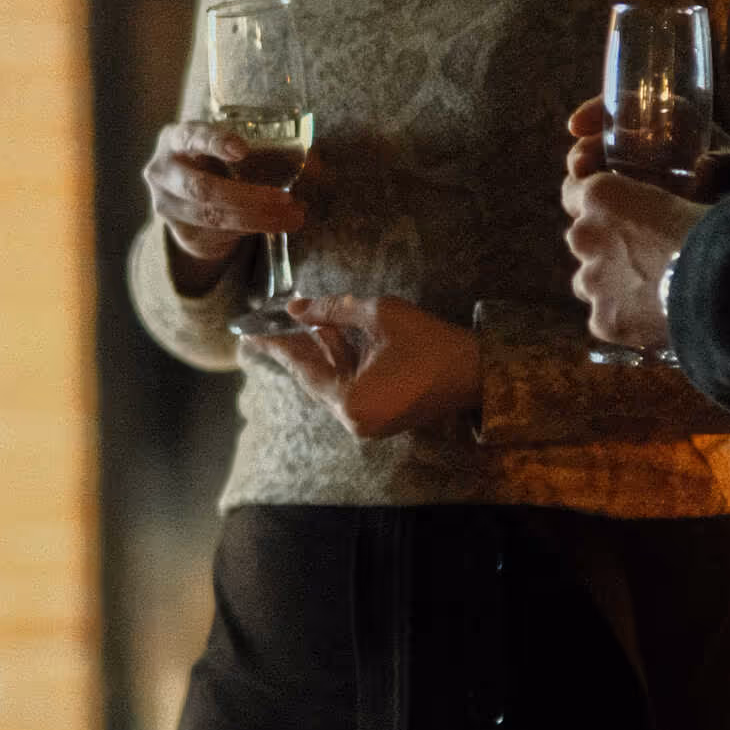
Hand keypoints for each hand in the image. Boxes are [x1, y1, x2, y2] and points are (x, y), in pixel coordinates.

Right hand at [144, 118, 308, 286]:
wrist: (188, 200)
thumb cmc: (218, 163)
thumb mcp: (232, 151)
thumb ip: (268, 151)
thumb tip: (319, 165)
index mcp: (176, 138)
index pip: (191, 137)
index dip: (216, 142)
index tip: (243, 150)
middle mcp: (163, 170)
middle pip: (203, 188)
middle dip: (249, 197)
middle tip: (287, 200)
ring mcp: (166, 204)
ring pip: (213, 216)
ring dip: (258, 219)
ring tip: (293, 217)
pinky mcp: (179, 232)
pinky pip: (216, 234)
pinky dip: (250, 230)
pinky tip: (275, 226)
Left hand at [247, 295, 480, 439]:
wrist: (478, 370)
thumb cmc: (430, 343)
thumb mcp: (379, 316)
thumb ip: (333, 311)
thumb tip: (296, 307)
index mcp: (350, 403)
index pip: (303, 371)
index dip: (276, 347)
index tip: (250, 333)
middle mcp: (355, 421)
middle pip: (314, 379)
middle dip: (295, 348)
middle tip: (266, 326)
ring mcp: (369, 422)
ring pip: (332, 382)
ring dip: (319, 352)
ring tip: (297, 323)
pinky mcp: (383, 416)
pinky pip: (351, 386)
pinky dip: (341, 362)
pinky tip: (329, 336)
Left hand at [562, 155, 705, 351]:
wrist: (720, 282)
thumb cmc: (711, 227)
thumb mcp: (683, 196)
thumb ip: (660, 203)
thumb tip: (687, 194)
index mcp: (601, 195)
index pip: (572, 192)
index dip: (594, 207)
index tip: (611, 215)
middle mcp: (584, 235)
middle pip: (583, 242)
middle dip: (606, 249)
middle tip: (645, 258)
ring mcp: (590, 282)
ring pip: (589, 284)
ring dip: (610, 286)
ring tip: (649, 294)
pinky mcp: (602, 321)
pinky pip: (606, 320)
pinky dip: (625, 321)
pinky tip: (654, 320)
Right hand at [565, 96, 729, 201]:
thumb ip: (722, 167)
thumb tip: (702, 170)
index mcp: (672, 120)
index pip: (627, 104)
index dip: (597, 111)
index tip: (575, 126)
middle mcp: (648, 143)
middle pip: (603, 139)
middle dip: (585, 151)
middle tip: (579, 167)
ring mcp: (636, 174)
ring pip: (597, 171)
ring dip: (585, 179)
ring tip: (581, 193)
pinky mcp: (631, 200)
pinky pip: (604, 198)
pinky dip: (594, 203)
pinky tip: (593, 213)